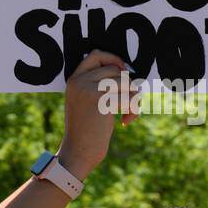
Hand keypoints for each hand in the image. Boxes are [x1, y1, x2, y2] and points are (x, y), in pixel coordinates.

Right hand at [56, 50, 135, 179]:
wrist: (78, 153)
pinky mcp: (100, 102)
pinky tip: (125, 122)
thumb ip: (99, 85)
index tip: (124, 73)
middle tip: (127, 104)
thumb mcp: (87, 102)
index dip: (114, 59)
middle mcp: (79, 81)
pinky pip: (129, 97)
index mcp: (74, 80)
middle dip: (128, 86)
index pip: (96, 54)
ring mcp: (88, 90)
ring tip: (128, 114)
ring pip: (125, 82)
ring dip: (133, 98)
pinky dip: (133, 109)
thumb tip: (126, 72)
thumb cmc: (87, 131)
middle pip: (116, 70)